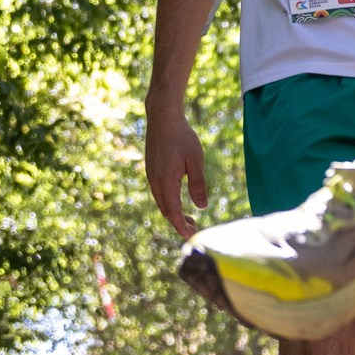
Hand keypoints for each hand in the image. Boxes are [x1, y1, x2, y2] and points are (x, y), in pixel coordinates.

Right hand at [145, 100, 209, 237]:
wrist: (163, 117)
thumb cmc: (182, 136)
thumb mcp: (195, 160)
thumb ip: (198, 184)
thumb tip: (202, 207)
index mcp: (166, 181)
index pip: (173, 212)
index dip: (181, 226)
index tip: (191, 236)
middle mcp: (155, 181)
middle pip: (165, 210)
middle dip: (178, 222)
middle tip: (193, 229)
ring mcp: (151, 176)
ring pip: (161, 201)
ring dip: (173, 212)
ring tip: (189, 218)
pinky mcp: (151, 170)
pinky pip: (159, 192)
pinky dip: (168, 202)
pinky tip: (178, 200)